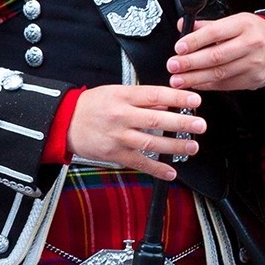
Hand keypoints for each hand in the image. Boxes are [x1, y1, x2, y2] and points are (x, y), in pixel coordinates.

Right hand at [67, 85, 203, 180]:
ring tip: (192, 146)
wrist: (64, 123)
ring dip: (174, 146)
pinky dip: (156, 169)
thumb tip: (167, 102)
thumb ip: (142, 98)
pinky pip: (139, 162)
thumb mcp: (115, 92)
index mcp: (123, 97)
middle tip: (200, 125)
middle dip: (181, 123)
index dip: (177, 98)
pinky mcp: (115, 154)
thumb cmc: (90, 106)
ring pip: (151, 142)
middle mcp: (122, 116)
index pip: (155, 95)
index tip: (195, 100)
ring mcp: (119, 137)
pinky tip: (171, 172)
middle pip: (156, 119)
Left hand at [167, 13, 264, 91]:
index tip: (178, 48)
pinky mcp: (252, 80)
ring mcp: (253, 64)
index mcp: (243, 24)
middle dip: (190, 63)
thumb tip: (184, 26)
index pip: (215, 33)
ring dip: (195, 78)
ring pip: (219, 73)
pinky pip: (225, 85)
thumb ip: (208, 26)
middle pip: (216, 56)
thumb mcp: (234, 21)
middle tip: (173, 66)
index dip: (194, 41)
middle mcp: (250, 44)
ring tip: (178, 80)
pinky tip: (195, 84)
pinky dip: (207, 86)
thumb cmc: (254, 33)